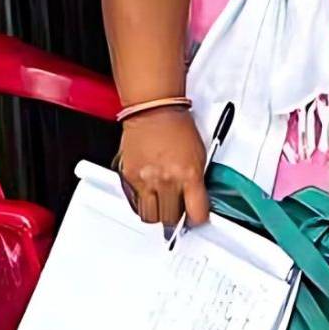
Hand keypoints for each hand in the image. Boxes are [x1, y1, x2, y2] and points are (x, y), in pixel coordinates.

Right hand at [115, 108, 209, 228]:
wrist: (154, 111)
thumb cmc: (177, 127)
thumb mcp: (200, 155)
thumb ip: (197, 182)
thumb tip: (196, 201)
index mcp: (189, 174)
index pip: (197, 213)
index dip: (198, 219)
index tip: (197, 217)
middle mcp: (166, 179)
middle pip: (171, 218)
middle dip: (177, 216)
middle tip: (178, 207)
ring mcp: (145, 180)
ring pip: (151, 217)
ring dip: (158, 213)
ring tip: (162, 202)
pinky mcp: (129, 178)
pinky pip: (135, 204)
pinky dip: (142, 203)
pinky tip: (149, 195)